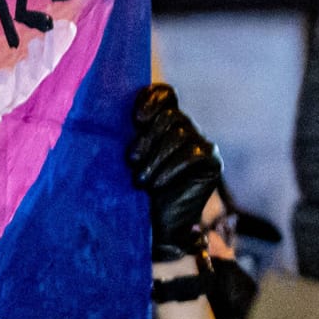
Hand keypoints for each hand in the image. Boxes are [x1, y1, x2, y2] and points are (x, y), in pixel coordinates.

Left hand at [128, 84, 222, 258]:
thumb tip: (107, 106)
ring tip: (140, 180)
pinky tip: (158, 183)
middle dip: (147, 137)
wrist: (158, 225)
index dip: (150, 99)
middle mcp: (185, 127)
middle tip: (131, 161)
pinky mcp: (212, 161)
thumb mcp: (128, 156)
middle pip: (169, 115)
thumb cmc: (136, 188)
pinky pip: (192, 153)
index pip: (164, 93)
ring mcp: (201, 142)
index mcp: (163, 120)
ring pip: (179, 133)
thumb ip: (128, 132)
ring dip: (156, 157)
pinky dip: (171, 168)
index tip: (135, 120)